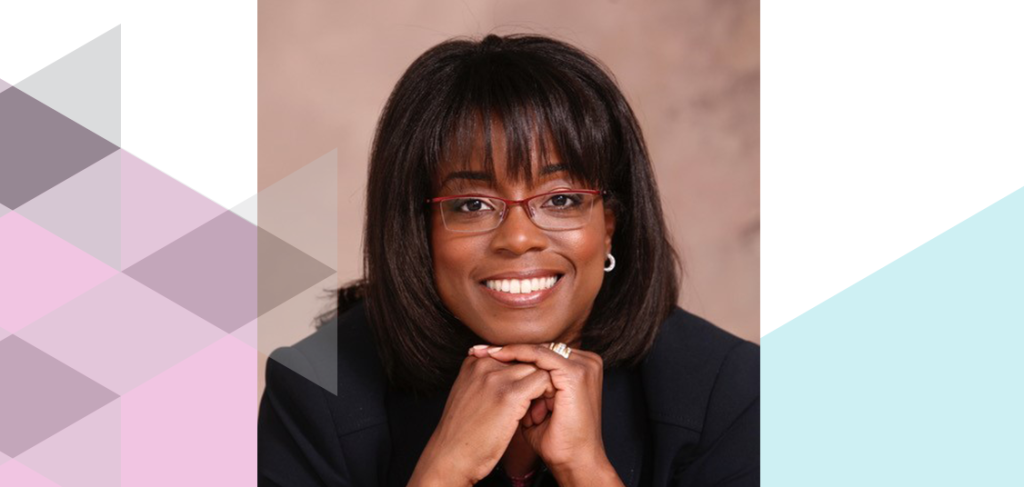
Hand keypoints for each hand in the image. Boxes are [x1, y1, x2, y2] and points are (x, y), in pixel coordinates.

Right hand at [407, 351, 554, 486]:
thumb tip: (514, 377)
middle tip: (534, 403)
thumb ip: (486, 380)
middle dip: (534, 378)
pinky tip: (538, 413)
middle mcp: (484, 364)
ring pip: (537, 367)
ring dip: (543, 386)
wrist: (450, 456)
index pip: (512, 355)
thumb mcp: (470, 395)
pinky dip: (546, 395)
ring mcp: (496, 377)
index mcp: (474, 362)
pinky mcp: (510, 394)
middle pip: (526, 359)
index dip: (522, 375)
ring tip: (536, 409)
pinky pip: (543, 380)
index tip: (523, 396)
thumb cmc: (463, 433)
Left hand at [470, 343, 612, 479]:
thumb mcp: (539, 407)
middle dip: (507, 349)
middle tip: (477, 350)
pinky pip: (540, 356)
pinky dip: (517, 354)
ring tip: (482, 354)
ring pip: (538, 349)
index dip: (513, 353)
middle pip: (539, 348)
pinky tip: (497, 356)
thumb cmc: (556, 441)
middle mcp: (587, 362)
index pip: (542, 353)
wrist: (574, 462)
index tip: (483, 354)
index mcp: (581, 369)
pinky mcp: (576, 373)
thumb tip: (499, 371)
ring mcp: (584, 366)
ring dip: (508, 350)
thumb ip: (528, 388)